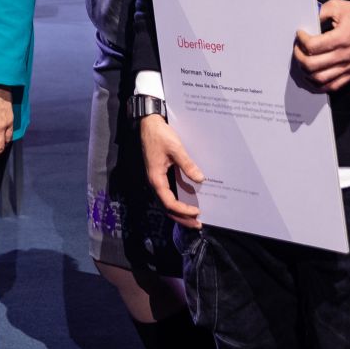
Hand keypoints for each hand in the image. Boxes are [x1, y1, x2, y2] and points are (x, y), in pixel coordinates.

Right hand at [140, 114, 203, 228]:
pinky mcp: (159, 175)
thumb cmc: (160, 135)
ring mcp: (156, 180)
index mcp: (156, 178)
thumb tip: (200, 179)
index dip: (183, 210)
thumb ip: (187, 165)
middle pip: (166, 208)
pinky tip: (187, 202)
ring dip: (179, 212)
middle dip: (182, 218)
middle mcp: (154, 182)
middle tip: (198, 224)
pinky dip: (177, 202)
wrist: (149, 124)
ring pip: (166, 203)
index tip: (197, 212)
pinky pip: (167, 194)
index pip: (169, 203)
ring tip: (194, 218)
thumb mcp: (175, 149)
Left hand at [292, 0, 349, 91]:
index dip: (301, 40)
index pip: (312, 46)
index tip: (300, 34)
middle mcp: (345, 55)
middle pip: (312, 65)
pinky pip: (332, 86)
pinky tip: (311, 76)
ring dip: (305, 72)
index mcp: (341, 38)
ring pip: (319, 79)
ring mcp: (349, 67)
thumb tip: (306, 21)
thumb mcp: (337, 6)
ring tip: (303, 61)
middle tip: (298, 48)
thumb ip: (319, 12)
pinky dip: (318, 85)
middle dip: (299, 56)